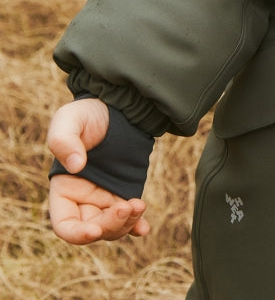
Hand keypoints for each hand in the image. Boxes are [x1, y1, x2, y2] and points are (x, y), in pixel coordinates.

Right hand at [46, 98, 150, 243]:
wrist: (118, 106)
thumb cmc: (88, 114)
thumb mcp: (69, 119)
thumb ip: (64, 140)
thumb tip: (76, 166)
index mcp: (64, 189)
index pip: (64, 224)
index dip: (76, 233)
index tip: (94, 229)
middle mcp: (83, 199)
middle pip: (92, 228)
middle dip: (108, 225)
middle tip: (126, 206)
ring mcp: (106, 196)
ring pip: (112, 226)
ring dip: (125, 224)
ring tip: (139, 205)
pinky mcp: (126, 190)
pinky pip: (129, 217)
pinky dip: (136, 226)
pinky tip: (144, 229)